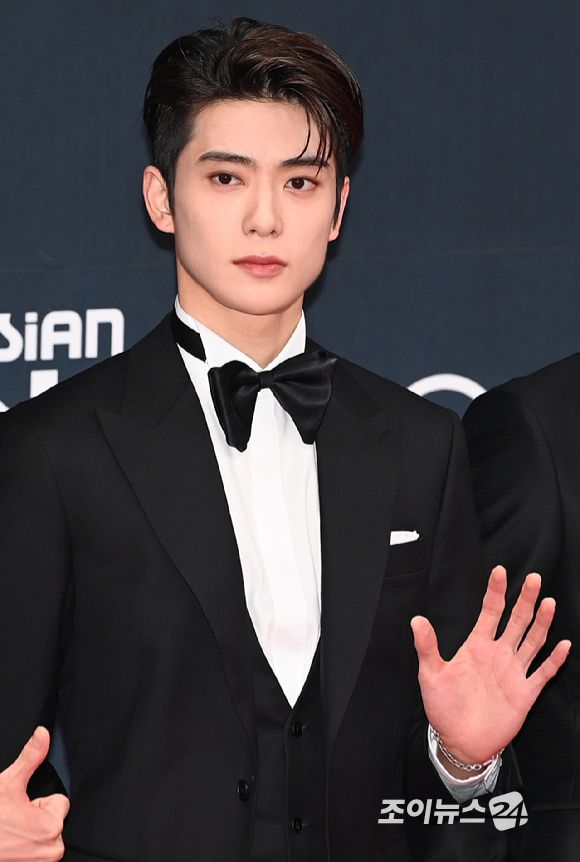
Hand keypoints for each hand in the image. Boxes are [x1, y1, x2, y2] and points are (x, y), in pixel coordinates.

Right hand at [0, 727, 68, 860]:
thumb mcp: (8, 783)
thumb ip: (30, 757)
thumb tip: (42, 734)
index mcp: (51, 826)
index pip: (60, 802)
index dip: (39, 801)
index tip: (22, 807)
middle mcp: (52, 850)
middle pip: (53, 819)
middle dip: (35, 818)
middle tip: (13, 820)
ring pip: (44, 836)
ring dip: (29, 833)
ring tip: (10, 833)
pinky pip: (37, 851)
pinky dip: (25, 847)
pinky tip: (10, 844)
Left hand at [411, 565, 570, 764]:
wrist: (460, 742)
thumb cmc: (443, 707)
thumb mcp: (431, 674)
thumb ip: (427, 647)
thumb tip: (416, 620)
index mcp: (476, 645)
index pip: (489, 611)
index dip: (495, 591)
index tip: (500, 571)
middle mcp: (498, 654)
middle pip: (516, 620)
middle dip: (525, 599)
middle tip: (534, 578)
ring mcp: (513, 672)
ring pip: (532, 641)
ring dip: (542, 622)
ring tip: (549, 602)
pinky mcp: (525, 693)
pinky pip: (543, 672)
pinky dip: (554, 660)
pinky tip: (563, 644)